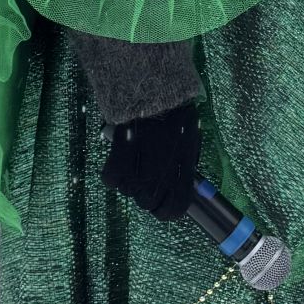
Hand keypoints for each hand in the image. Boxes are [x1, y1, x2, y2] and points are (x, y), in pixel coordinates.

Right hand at [101, 100, 201, 220]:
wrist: (157, 92)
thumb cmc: (176, 116)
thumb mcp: (191, 142)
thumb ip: (186, 168)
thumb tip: (185, 187)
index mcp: (182, 172)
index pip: (175, 209)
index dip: (167, 211)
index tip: (162, 204)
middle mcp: (161, 176)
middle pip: (147, 203)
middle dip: (145, 193)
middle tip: (144, 175)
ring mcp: (139, 170)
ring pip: (128, 191)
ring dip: (129, 180)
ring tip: (134, 159)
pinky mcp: (119, 159)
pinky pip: (111, 179)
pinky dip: (112, 172)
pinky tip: (119, 158)